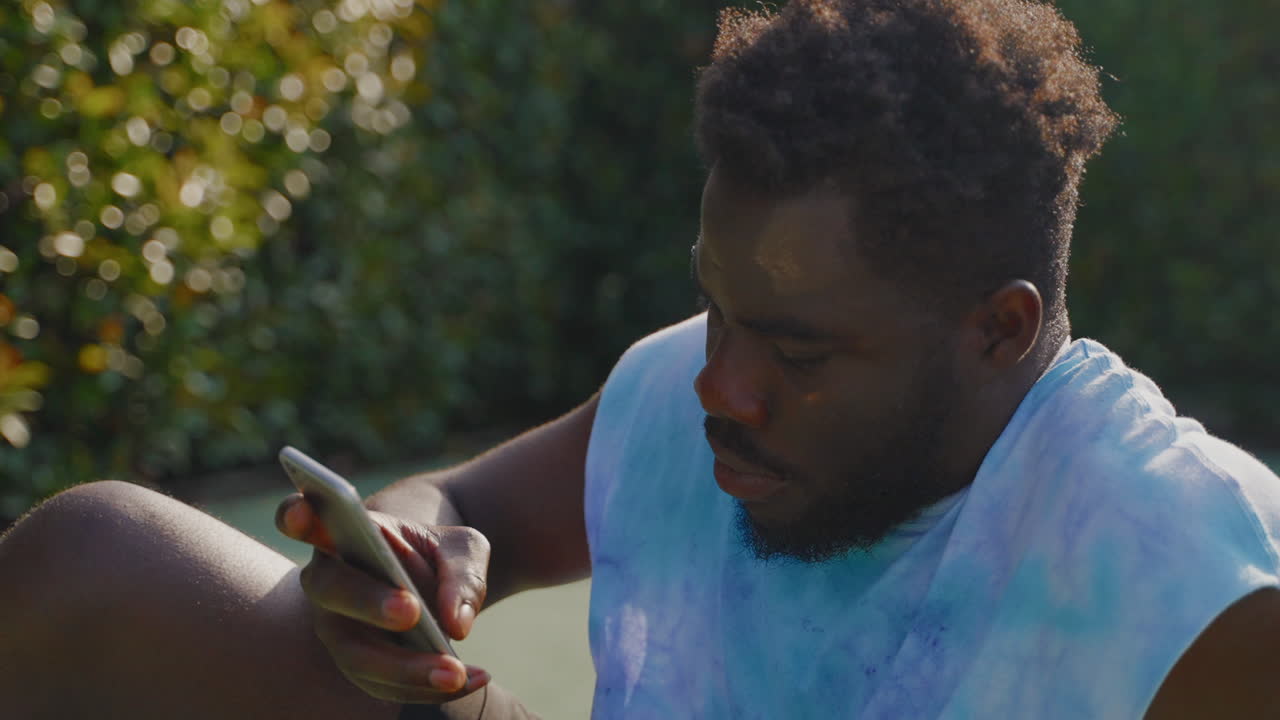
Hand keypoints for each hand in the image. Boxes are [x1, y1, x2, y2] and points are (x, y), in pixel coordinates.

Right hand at [275, 493, 492, 703]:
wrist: (437, 584)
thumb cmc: (440, 555)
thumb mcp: (463, 548)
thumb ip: (461, 573)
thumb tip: (456, 622)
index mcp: (343, 533)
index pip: (305, 518)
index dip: (296, 515)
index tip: (301, 516)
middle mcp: (328, 581)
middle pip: (331, 590)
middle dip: (368, 602)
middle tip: (411, 612)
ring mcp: (337, 629)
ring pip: (357, 654)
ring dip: (406, 668)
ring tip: (455, 673)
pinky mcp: (358, 666)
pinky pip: (385, 685)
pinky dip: (428, 687)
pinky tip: (471, 680)